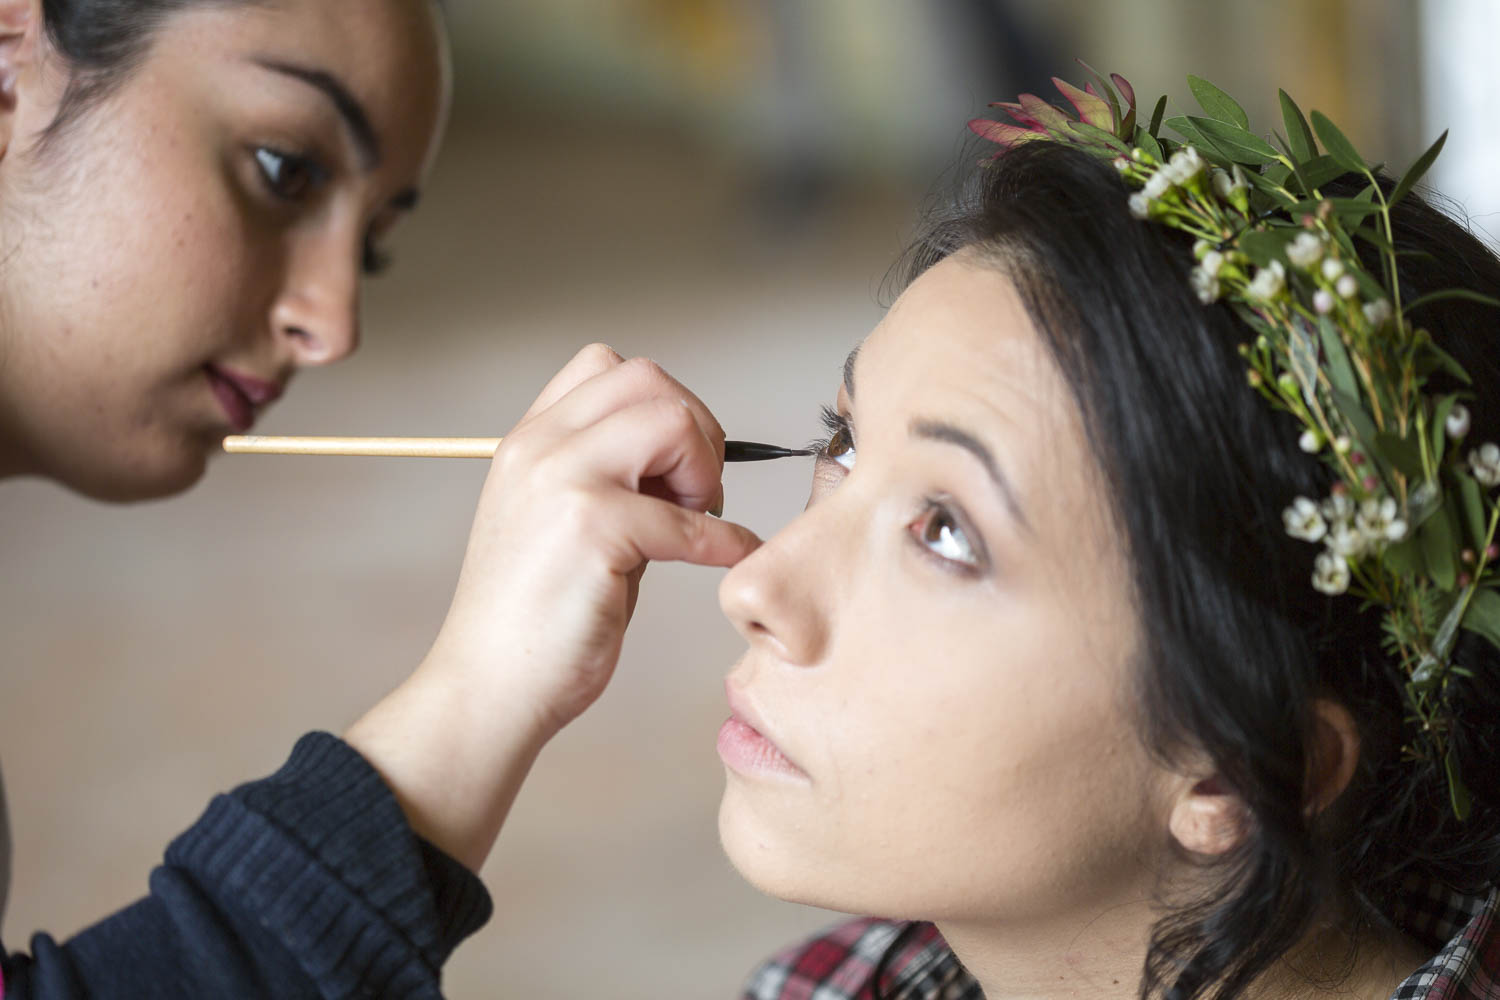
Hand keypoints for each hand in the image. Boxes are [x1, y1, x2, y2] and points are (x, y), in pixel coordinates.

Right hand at [429, 343, 758, 732]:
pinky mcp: (593, 530)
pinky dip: (725, 539)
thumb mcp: (560, 520)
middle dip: (694, 430)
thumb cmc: (532, 619)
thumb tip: (683, 458)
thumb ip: (610, 476)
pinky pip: (690, 518)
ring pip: (671, 420)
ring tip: (698, 517)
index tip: (672, 465)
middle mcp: (539, 448)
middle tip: (697, 493)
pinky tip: (729, 556)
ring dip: (704, 468)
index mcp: (529, 441)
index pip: (607, 367)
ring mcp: (563, 482)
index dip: (660, 405)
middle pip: (647, 380)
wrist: (487, 688)